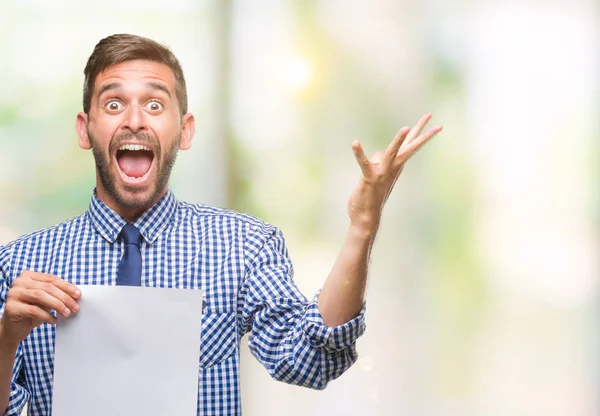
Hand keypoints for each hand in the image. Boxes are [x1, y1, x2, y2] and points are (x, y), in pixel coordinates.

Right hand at [0, 271, 80, 347]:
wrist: (14, 327)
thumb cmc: (33, 311)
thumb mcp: (46, 300)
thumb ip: (57, 294)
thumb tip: (76, 296)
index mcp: (29, 276)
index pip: (52, 279)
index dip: (67, 286)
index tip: (78, 295)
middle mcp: (19, 282)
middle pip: (48, 287)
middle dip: (64, 298)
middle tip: (75, 307)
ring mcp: (13, 294)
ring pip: (40, 296)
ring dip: (57, 305)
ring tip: (67, 313)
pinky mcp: (11, 307)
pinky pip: (33, 310)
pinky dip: (47, 316)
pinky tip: (54, 321)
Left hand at [348, 113, 442, 233]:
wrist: (367, 219)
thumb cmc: (371, 196)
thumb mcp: (376, 174)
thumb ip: (379, 162)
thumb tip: (380, 153)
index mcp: (396, 167)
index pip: (411, 147)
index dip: (423, 134)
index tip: (437, 124)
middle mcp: (392, 169)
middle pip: (410, 147)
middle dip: (422, 134)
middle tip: (432, 118)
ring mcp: (382, 174)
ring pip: (392, 153)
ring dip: (398, 141)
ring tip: (405, 128)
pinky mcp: (369, 179)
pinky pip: (364, 163)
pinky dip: (359, 153)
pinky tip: (355, 143)